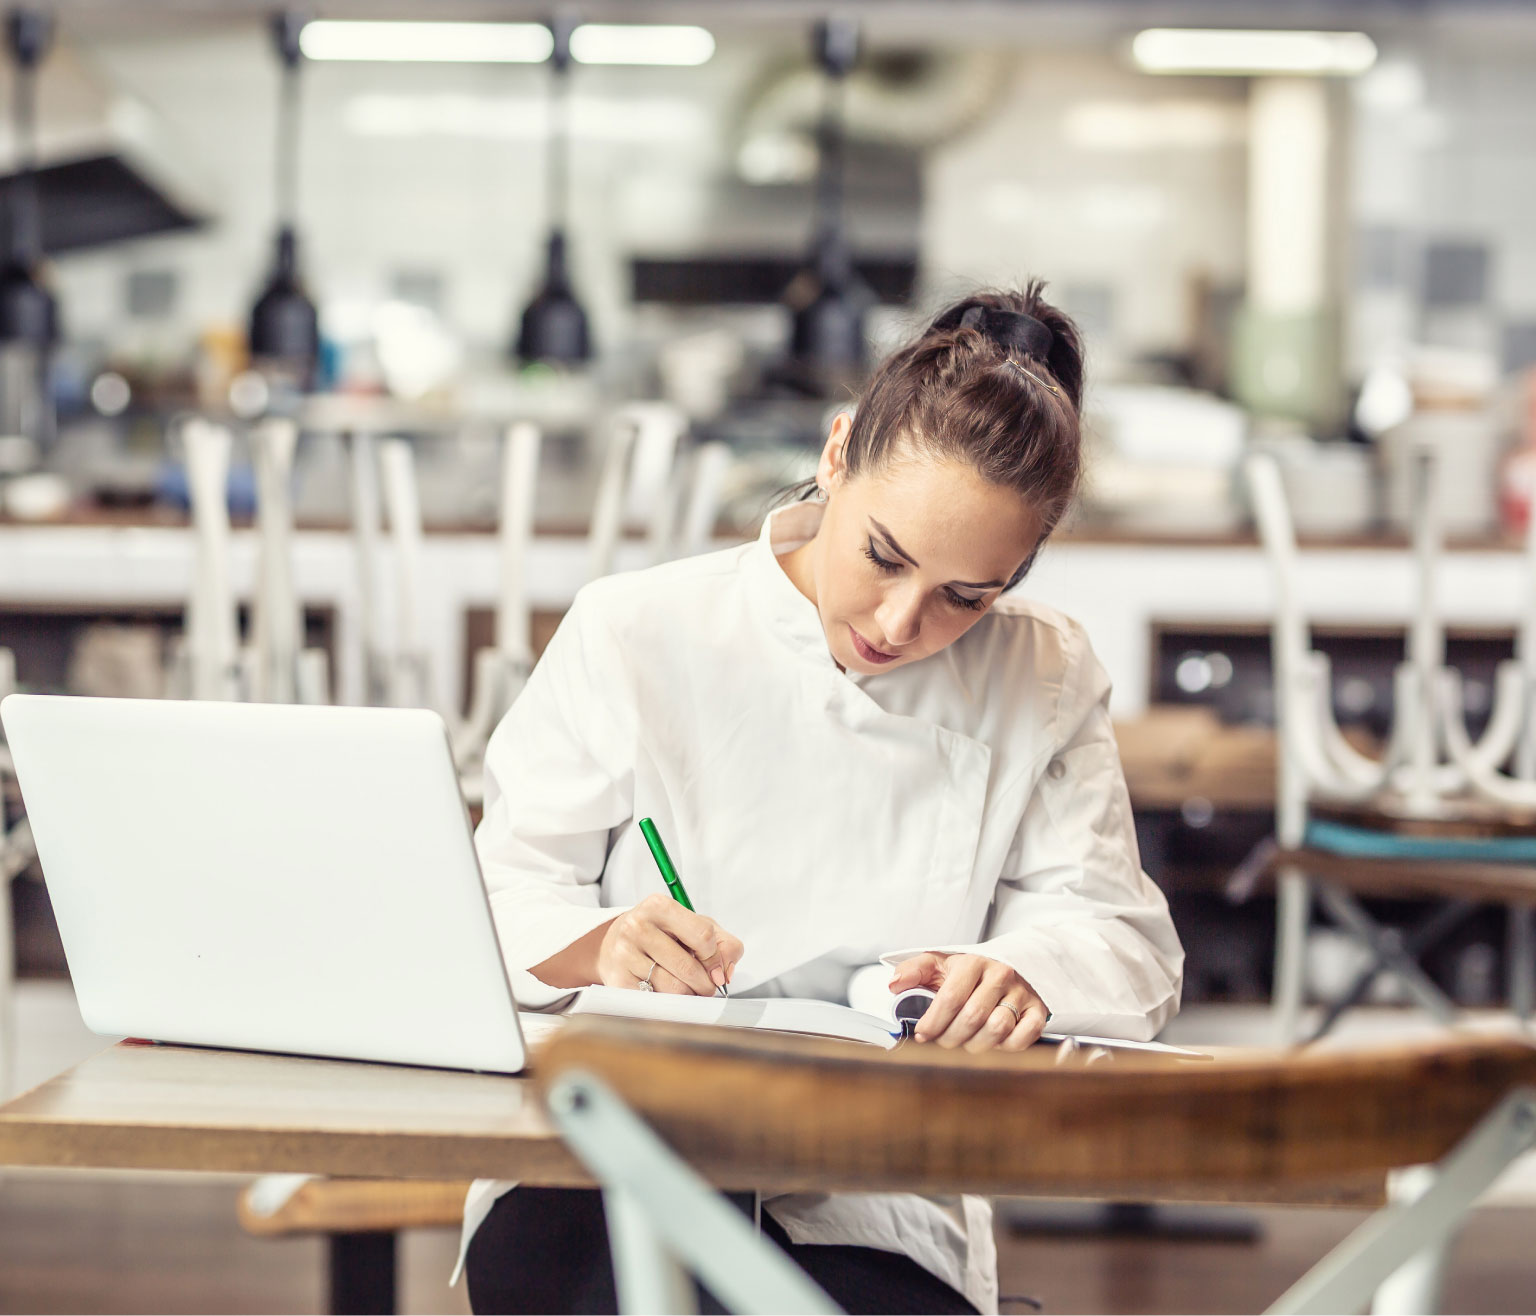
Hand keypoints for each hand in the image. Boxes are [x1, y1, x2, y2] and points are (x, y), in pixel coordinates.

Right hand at [597, 893, 743, 995]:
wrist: (612, 944)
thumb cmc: (660, 935)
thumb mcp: (693, 926)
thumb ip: (723, 943)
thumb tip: (725, 973)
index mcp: (659, 906)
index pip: (703, 936)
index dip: (715, 958)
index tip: (715, 969)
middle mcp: (637, 926)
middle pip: (689, 967)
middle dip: (705, 984)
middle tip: (706, 987)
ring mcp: (624, 954)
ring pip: (674, 989)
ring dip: (689, 995)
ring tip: (686, 989)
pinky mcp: (617, 980)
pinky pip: (657, 1002)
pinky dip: (669, 1004)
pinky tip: (666, 993)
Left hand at [887, 952, 1048, 1052]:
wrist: (1011, 965)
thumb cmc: (969, 971)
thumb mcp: (940, 964)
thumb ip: (915, 971)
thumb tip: (895, 984)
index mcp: (973, 963)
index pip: (950, 997)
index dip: (934, 1022)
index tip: (923, 1035)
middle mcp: (1000, 974)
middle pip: (972, 1016)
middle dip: (951, 1037)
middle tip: (942, 1043)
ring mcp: (1021, 992)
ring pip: (998, 1028)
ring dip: (977, 1044)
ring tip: (965, 1043)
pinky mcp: (1038, 1009)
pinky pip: (1025, 1035)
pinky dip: (1007, 1046)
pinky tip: (994, 1043)